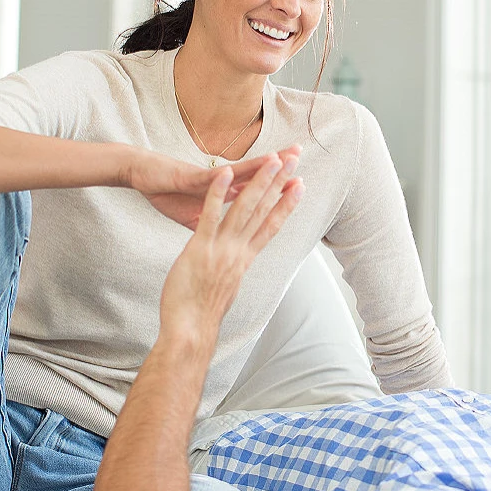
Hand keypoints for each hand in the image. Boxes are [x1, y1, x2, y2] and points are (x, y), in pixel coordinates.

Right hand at [126, 145, 301, 229]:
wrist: (139, 172)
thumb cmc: (163, 190)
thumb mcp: (191, 214)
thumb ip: (210, 221)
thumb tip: (223, 231)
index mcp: (223, 194)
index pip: (256, 192)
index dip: (277, 190)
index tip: (299, 185)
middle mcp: (219, 184)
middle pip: (254, 177)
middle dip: (278, 169)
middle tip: (301, 157)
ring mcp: (205, 180)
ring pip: (236, 172)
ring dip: (258, 165)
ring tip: (280, 157)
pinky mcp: (186, 178)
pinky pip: (205, 180)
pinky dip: (218, 178)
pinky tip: (231, 171)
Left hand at [159, 153, 303, 341]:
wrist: (189, 331)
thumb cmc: (201, 314)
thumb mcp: (224, 289)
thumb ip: (231, 272)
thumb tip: (234, 269)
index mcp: (244, 260)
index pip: (270, 226)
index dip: (286, 204)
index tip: (300, 185)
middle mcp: (238, 252)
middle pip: (263, 211)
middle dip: (280, 184)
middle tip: (295, 161)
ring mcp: (221, 249)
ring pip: (244, 209)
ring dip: (260, 182)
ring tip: (273, 159)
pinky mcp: (200, 248)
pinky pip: (210, 216)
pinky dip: (218, 193)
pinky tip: (224, 173)